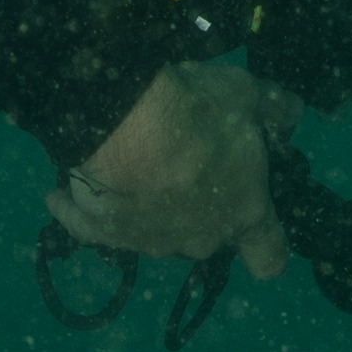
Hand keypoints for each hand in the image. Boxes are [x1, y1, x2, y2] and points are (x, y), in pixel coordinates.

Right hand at [52, 60, 297, 271]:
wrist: (125, 125)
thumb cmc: (197, 113)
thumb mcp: (247, 95)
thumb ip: (273, 107)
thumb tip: (291, 111)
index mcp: (244, 213)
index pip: (269, 256)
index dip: (267, 248)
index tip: (259, 230)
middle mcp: (199, 238)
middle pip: (209, 237)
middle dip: (204, 206)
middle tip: (188, 161)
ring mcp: (148, 241)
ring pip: (155, 232)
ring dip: (148, 205)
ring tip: (130, 161)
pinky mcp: (99, 233)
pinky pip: (87, 230)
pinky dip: (77, 212)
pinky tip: (60, 193)